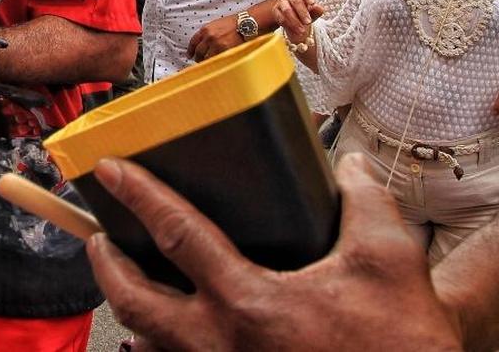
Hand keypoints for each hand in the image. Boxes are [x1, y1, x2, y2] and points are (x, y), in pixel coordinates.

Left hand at [86, 155, 462, 351]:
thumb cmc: (401, 343)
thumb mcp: (390, 259)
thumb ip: (365, 201)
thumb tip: (348, 164)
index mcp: (250, 304)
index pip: (177, 235)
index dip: (139, 196)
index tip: (111, 171)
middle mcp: (223, 346)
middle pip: (137, 301)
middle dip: (107, 266)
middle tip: (98, 237)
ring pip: (151, 343)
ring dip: (129, 310)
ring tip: (124, 281)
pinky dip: (158, 349)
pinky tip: (159, 337)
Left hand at [187, 15, 241, 61]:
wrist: (245, 23)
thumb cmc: (232, 23)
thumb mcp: (215, 24)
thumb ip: (207, 33)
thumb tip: (201, 43)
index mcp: (205, 30)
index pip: (193, 42)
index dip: (190, 50)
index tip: (189, 55)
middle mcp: (209, 37)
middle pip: (199, 52)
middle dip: (197, 58)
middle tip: (198, 60)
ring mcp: (217, 45)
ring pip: (207, 58)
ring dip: (206, 61)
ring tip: (208, 63)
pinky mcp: (225, 51)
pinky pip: (217, 59)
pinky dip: (215, 62)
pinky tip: (215, 63)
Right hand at [274, 0, 325, 45]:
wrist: (296, 21)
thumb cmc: (307, 14)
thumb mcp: (315, 13)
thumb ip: (317, 10)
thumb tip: (317, 6)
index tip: (312, 3)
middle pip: (296, 1)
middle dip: (302, 13)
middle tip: (308, 22)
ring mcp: (282, 1)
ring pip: (287, 10)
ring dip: (295, 21)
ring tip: (302, 30)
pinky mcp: (276, 10)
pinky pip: (281, 17)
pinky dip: (288, 25)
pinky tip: (295, 30)